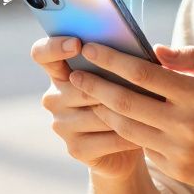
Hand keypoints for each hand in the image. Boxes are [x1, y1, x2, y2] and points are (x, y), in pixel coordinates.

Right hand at [30, 36, 142, 179]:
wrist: (125, 144)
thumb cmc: (127, 97)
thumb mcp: (122, 75)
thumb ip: (122, 59)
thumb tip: (148, 47)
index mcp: (59, 72)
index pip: (42, 54)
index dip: (55, 46)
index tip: (77, 44)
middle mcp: (53, 98)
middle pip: (81, 86)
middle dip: (113, 86)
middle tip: (143, 83)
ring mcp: (61, 125)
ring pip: (99, 113)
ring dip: (127, 111)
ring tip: (151, 108)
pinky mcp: (75, 149)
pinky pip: (108, 137)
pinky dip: (130, 134)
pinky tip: (147, 130)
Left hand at [69, 42, 193, 193]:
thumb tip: (156, 50)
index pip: (141, 73)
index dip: (111, 59)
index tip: (90, 48)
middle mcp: (184, 124)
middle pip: (124, 101)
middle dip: (94, 85)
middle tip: (73, 74)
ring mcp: (178, 150)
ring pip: (126, 127)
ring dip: (103, 111)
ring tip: (89, 96)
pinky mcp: (176, 169)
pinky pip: (143, 147)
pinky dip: (127, 132)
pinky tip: (116, 119)